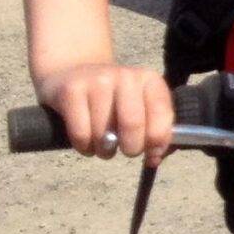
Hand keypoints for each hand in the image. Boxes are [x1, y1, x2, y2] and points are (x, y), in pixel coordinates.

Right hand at [34, 61, 173, 160]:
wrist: (73, 74)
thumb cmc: (113, 100)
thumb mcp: (140, 105)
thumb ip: (154, 130)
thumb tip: (155, 158)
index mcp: (149, 80)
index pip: (162, 114)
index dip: (158, 141)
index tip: (152, 154)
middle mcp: (125, 76)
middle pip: (133, 124)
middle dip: (131, 148)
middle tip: (126, 150)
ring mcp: (97, 81)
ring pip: (104, 134)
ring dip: (104, 151)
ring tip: (103, 143)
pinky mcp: (71, 91)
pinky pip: (81, 134)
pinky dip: (84, 147)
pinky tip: (86, 142)